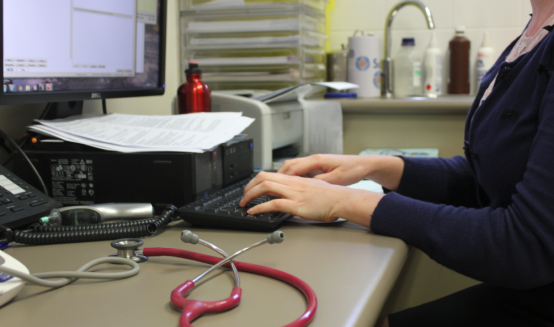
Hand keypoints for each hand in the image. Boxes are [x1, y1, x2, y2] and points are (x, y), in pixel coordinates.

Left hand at [239, 171, 383, 226]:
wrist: (342, 200)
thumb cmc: (330, 197)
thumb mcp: (312, 188)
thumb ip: (299, 189)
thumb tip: (288, 196)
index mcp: (295, 179)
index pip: (269, 174)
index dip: (256, 181)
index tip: (250, 189)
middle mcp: (292, 183)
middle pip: (263, 177)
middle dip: (248, 187)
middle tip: (243, 197)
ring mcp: (294, 193)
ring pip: (265, 186)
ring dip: (250, 196)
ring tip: (244, 204)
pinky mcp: (297, 205)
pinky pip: (273, 203)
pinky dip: (259, 208)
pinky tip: (253, 212)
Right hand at [278, 154, 404, 190]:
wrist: (363, 164)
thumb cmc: (352, 169)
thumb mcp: (336, 178)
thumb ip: (320, 181)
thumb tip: (306, 185)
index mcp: (316, 160)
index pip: (292, 168)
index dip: (280, 178)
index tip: (270, 186)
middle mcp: (313, 159)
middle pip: (288, 166)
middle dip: (276, 176)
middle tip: (266, 186)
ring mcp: (314, 162)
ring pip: (292, 167)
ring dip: (282, 176)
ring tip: (273, 187)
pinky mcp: (317, 166)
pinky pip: (299, 171)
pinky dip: (291, 177)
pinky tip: (290, 186)